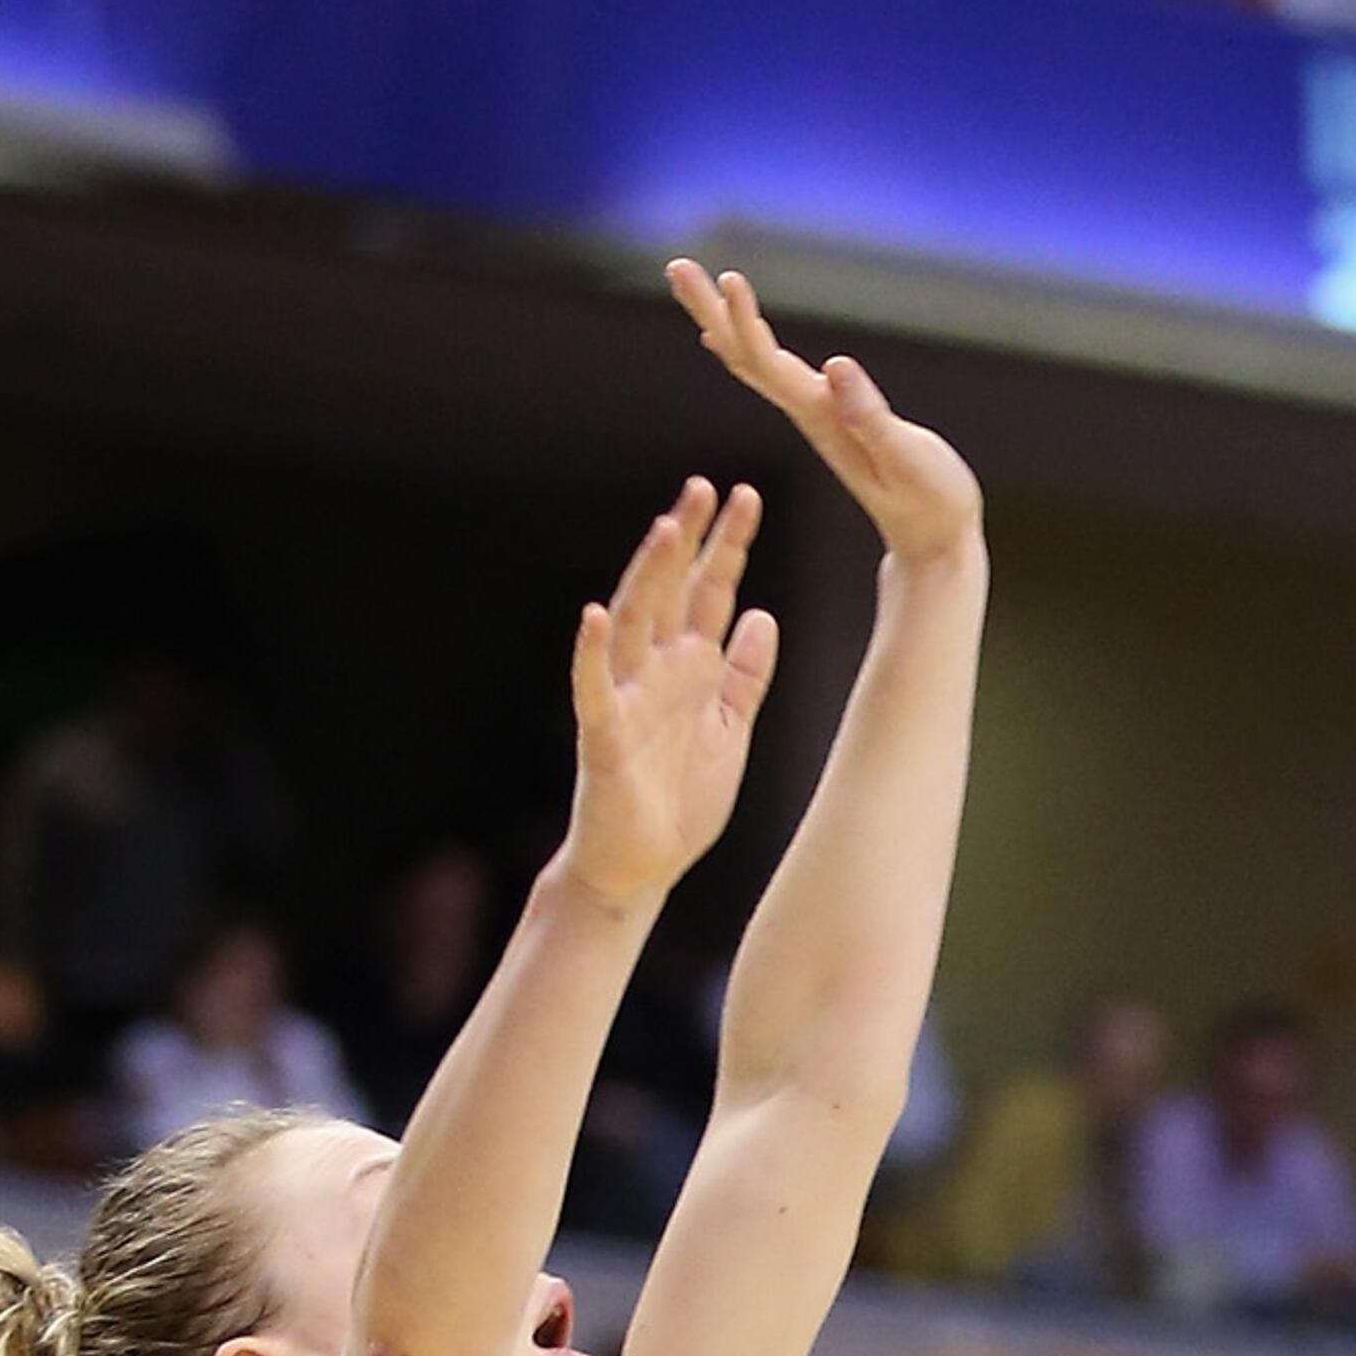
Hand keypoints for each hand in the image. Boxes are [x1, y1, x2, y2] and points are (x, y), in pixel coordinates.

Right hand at [562, 476, 777, 911]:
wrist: (642, 867)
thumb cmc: (680, 801)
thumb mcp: (729, 731)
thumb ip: (742, 675)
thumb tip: (762, 615)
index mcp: (689, 669)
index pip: (708, 593)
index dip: (727, 548)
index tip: (745, 496)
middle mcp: (655, 672)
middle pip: (670, 592)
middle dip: (688, 542)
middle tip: (705, 487)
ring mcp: (626, 698)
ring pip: (634, 624)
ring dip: (647, 576)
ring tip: (665, 528)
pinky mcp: (604, 735)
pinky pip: (593, 687)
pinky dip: (593, 651)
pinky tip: (595, 613)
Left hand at [668, 257, 985, 569]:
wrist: (932, 541)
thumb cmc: (931, 504)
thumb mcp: (909, 461)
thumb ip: (872, 419)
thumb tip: (836, 366)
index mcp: (822, 419)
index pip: (770, 365)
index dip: (747, 322)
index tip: (730, 278)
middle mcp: (807, 414)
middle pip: (745, 356)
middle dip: (711, 310)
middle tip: (677, 266)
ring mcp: (813, 416)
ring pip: (752, 361)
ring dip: (721, 319)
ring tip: (694, 280)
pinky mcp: (827, 417)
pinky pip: (771, 374)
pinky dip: (744, 346)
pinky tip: (723, 336)